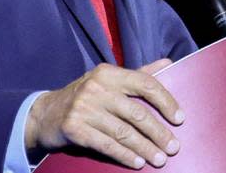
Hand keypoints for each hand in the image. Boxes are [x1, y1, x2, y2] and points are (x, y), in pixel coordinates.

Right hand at [24, 58, 183, 168]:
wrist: (45, 113)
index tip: (180, 118)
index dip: (166, 101)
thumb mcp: (109, 80)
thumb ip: (138, 74)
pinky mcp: (74, 128)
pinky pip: (106, 144)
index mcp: (109, 73)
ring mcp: (84, 108)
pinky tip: (137, 162)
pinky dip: (124, 155)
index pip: (144, 84)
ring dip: (145, 148)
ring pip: (123, 132)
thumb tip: (168, 62)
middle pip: (137, 113)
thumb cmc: (86, 97)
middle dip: (158, 133)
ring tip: (159, 159)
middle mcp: (96, 87)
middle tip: (173, 148)